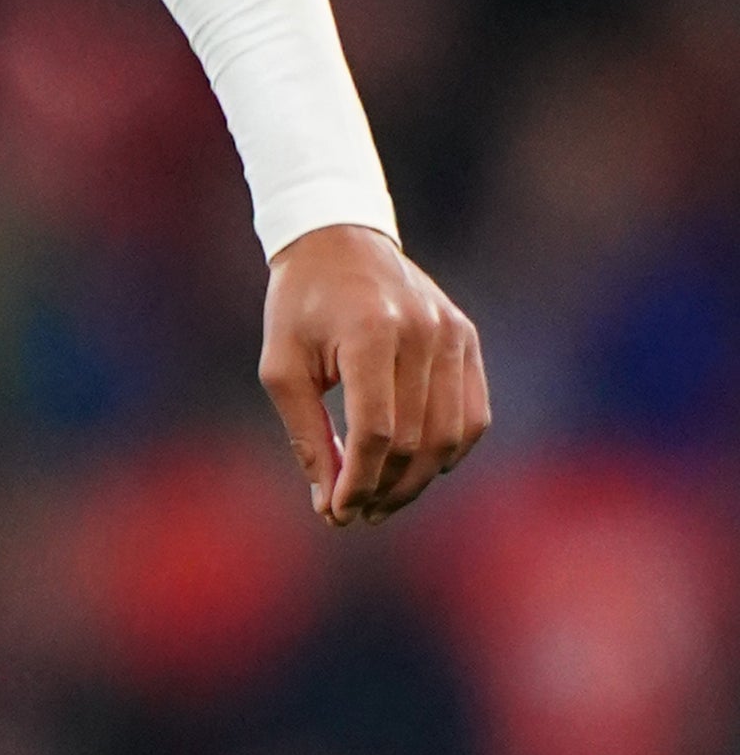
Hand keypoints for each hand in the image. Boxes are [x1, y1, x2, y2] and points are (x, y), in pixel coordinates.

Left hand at [259, 223, 489, 526]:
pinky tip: (416, 470)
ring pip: (449, 436)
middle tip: (354, 514)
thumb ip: (307, 436)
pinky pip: (472, 415)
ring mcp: (453, 334)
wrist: (338, 241)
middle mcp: (423, 332)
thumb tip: (329, 505)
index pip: (375, 432)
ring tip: (381, 501)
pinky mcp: (467, 338)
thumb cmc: (299, 307)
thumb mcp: (282, 368)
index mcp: (371, 334)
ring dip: (417, 481)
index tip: (336, 513)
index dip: (358, 482)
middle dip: (384, 489)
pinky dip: (449, 451)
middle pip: (415, 440)